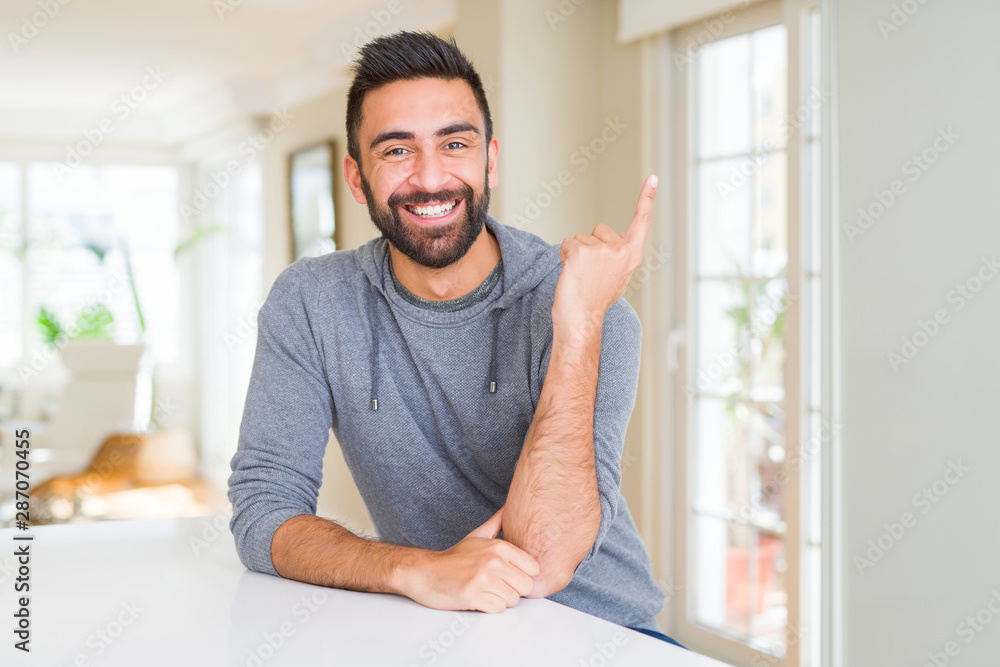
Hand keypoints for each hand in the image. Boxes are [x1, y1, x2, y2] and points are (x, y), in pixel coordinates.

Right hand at [398, 507, 540, 612]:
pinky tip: (477, 598)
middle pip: (526, 586)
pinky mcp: (473, 595)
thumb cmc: (454, 558)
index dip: (523, 574)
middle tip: (496, 585)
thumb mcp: (477, 536)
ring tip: (484, 590)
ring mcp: (483, 578)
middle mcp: (493, 561)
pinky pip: (498, 609)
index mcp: (499, 546)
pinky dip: (489, 607)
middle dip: (513, 589)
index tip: (508, 575)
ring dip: (500, 599)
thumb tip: (511, 507)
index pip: (534, 568)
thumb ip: (497, 522)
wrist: (425, 573)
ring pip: (513, 600)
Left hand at [552, 174, 656, 333]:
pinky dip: (564, 256)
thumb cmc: (596, 302)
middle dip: (591, 245)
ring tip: (580, 277)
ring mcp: (601, 251)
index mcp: (631, 256)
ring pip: (580, 238)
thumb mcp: (617, 277)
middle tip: (590, 273)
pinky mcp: (580, 253)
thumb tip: (614, 243)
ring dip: (575, 253)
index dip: (646, 199)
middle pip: (600, 229)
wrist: (582, 321)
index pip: (641, 222)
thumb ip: (618, 257)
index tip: (653, 178)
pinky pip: (567, 244)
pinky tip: (570, 274)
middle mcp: (620, 251)